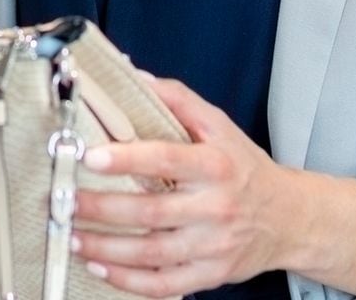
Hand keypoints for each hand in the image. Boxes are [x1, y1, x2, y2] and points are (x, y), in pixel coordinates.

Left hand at [70, 77, 292, 297]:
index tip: (91, 157)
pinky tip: (101, 268)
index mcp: (215, 166)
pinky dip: (129, 281)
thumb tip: (134, 76)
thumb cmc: (244, 168)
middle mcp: (215, 207)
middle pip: (152, 211)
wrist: (289, 218)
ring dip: (106, 248)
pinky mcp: (210, 275)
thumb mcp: (220, 126)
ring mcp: (213, 245)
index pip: (167, 159)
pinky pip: (164, 284)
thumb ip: (178, 100)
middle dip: (103, 209)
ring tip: (72, 236)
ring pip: (152, 252)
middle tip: (66, 202)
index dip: (127, 159)